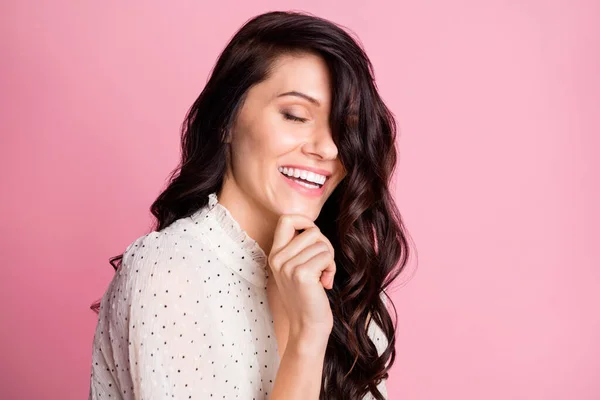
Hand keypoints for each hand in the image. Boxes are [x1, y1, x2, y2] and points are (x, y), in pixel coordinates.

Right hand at [268, 214, 335, 338]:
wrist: (307, 326)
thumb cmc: (308, 296)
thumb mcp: (296, 268)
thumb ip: (299, 248)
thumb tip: (313, 226)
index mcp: (274, 254)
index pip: (286, 219)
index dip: (305, 220)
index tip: (315, 235)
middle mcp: (278, 258)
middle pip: (312, 230)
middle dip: (325, 245)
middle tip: (323, 264)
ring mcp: (288, 266)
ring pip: (322, 244)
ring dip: (329, 259)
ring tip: (323, 276)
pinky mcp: (302, 274)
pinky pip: (326, 256)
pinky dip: (331, 268)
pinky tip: (325, 283)